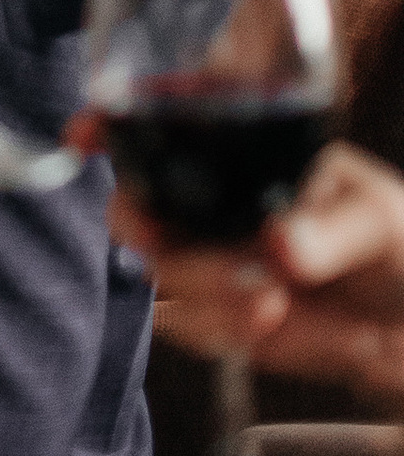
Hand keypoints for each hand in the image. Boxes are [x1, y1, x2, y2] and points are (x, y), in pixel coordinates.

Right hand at [94, 129, 403, 409]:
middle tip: (186, 255)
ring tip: (275, 308)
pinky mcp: (222, 317)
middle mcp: (214, 197)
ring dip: (210, 293)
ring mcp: (214, 258)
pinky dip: (228, 333)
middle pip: (139, 203)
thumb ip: (330, 232)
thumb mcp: (377, 221)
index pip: (165, 122)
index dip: (111, 123)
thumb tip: (280, 246)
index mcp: (246, 149)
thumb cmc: (401, 246)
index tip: (84, 137)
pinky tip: (280, 329)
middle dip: (151, 230)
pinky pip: (191, 326)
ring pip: (163, 270)